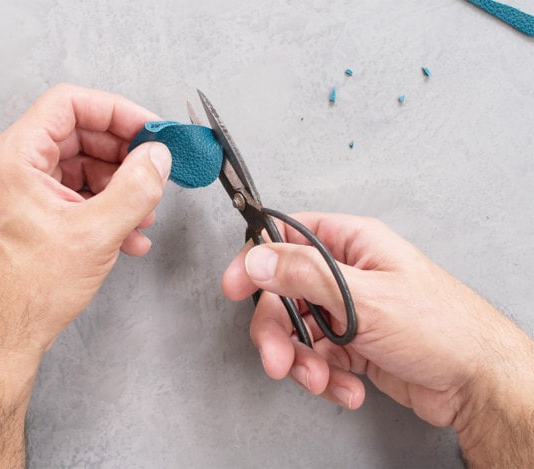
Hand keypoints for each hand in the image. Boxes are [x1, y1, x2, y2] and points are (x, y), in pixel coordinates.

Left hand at [0, 83, 170, 365]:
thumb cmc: (27, 292)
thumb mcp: (96, 234)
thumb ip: (136, 188)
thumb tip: (157, 158)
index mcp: (14, 158)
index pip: (69, 104)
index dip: (116, 111)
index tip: (149, 130)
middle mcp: (9, 169)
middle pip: (76, 136)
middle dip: (122, 155)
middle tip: (154, 170)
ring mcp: (15, 194)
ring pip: (76, 169)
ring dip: (116, 187)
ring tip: (145, 214)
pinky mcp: (24, 217)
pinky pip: (70, 197)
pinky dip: (101, 209)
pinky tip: (129, 235)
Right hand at [222, 213, 533, 463]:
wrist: (477, 383)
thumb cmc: (440, 327)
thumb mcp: (365, 298)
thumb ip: (305, 275)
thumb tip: (258, 258)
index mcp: (351, 244)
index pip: (286, 239)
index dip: (256, 260)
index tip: (234, 286)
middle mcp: (345, 275)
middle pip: (284, 294)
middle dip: (277, 332)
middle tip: (277, 358)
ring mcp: (347, 312)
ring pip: (297, 331)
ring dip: (301, 361)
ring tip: (320, 380)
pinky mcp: (352, 346)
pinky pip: (317, 358)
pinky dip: (325, 377)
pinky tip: (347, 389)